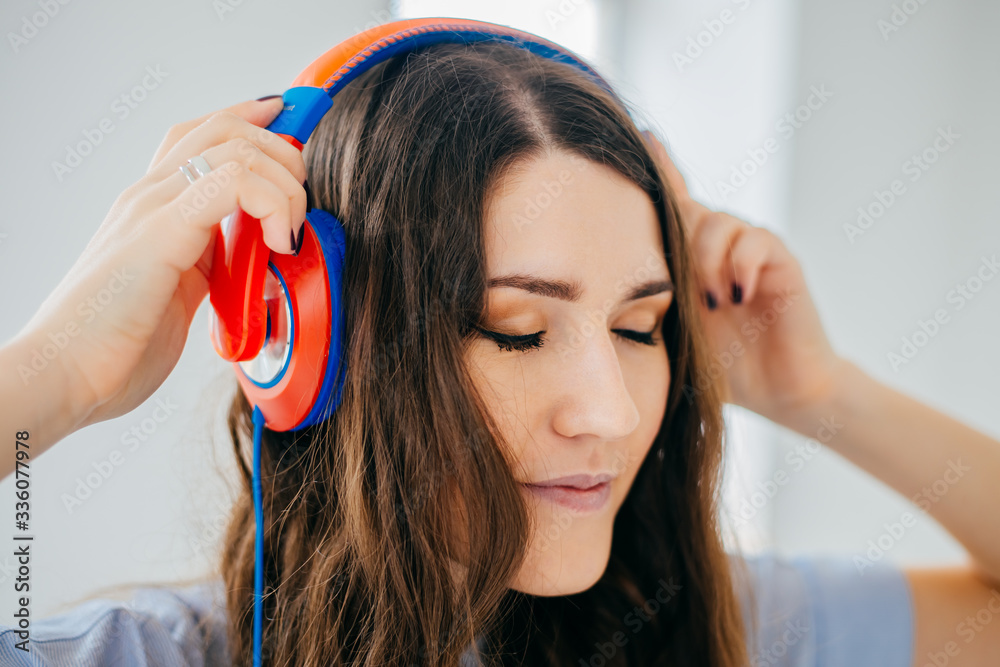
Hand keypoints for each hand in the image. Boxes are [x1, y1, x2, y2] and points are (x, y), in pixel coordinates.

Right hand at [18, 97, 307, 432]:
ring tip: (288, 233)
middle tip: (299, 203)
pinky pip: (231, 182)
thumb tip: (247, 262)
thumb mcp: (177, 294)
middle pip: (226, 128)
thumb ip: (207, 267)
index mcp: (154, 207)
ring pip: (235, 146)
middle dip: (282, 153)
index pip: (204, 135)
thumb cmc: (115, 347)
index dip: (254, 124)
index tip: (292, 136)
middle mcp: (150, 196)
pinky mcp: (160, 231)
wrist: (65, 377)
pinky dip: (271, 202)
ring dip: (283, 182)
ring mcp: (152, 208)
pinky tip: (277, 242)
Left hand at [642, 130, 843, 422]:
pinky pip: (754, 241)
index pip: (673, 203)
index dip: (659, 169)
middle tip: (680, 284)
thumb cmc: (724, 365)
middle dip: (674, 231)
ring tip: (712, 303)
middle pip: (687, 211)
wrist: (780, 390)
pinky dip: (738, 265)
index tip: (640, 134)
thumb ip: (651, 302)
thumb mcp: (675, 331)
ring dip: (707, 262)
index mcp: (691, 257)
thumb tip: (605, 288)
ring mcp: (750, 249)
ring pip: (717, 223)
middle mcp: (720, 245)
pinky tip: (735, 296)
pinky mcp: (781, 260)